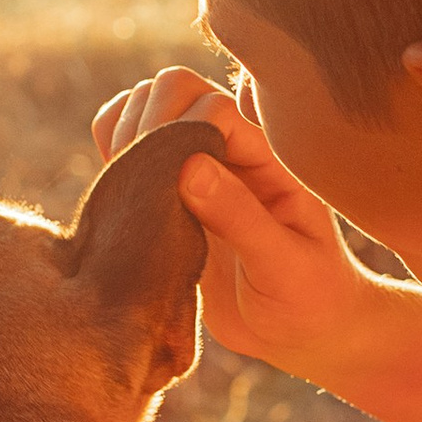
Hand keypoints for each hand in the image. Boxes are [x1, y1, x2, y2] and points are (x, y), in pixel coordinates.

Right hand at [89, 69, 388, 385]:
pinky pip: (128, 145)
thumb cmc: (309, 301)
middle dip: (147, 124)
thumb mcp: (284, 267)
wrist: (301, 333)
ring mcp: (198, 164)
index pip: (213, 107)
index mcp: (270, 157)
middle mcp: (232, 148)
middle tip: (143, 185)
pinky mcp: (169, 188)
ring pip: (144, 108)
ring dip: (124, 137)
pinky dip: (112, 154)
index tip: (171, 184)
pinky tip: (121, 195)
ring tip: (132, 193)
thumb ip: (241, 216)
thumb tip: (189, 167)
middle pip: (174, 88)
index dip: (180, 132)